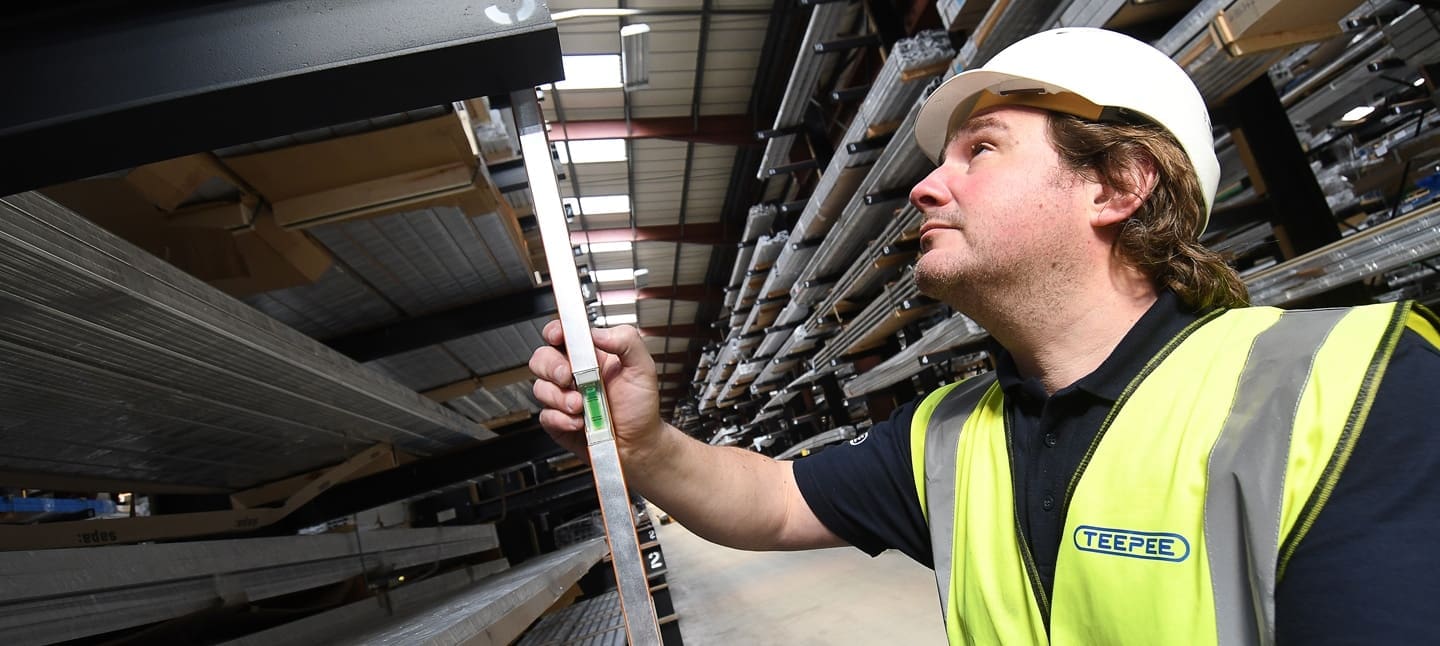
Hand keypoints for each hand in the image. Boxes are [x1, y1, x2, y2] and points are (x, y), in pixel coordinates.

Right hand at [528, 320, 665, 465]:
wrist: (639, 443)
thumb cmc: (640, 406)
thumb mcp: (643, 367)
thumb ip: (626, 341)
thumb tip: (599, 333)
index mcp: (591, 356)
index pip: (562, 335)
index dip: (555, 332)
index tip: (559, 337)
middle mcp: (573, 374)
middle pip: (542, 358)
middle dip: (552, 367)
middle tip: (569, 377)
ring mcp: (563, 397)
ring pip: (540, 387)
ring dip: (560, 397)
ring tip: (582, 406)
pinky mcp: (557, 420)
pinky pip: (546, 415)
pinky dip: (561, 419)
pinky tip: (580, 422)